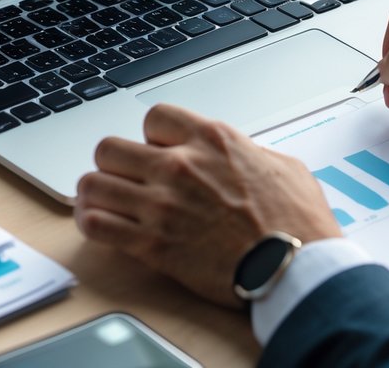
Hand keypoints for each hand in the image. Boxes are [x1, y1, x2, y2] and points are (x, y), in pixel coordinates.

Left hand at [74, 104, 341, 306]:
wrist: (297, 270)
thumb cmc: (297, 223)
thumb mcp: (282, 166)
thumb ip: (249, 153)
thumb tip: (241, 156)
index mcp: (212, 139)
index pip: (154, 117)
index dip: (153, 136)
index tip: (160, 151)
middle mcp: (180, 166)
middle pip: (110, 148)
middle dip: (115, 163)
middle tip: (127, 178)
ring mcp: (162, 205)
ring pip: (93, 183)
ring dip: (97, 192)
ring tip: (104, 201)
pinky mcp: (152, 244)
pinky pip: (96, 224)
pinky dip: (92, 223)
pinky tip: (99, 225)